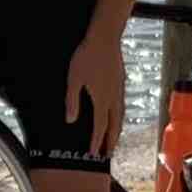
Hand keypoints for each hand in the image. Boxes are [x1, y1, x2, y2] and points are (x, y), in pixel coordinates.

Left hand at [66, 33, 127, 158]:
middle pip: (114, 125)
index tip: (94, 153)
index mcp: (101, 99)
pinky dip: (119, 117)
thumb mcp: (73, 79)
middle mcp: (113, 97)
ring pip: (120, 116)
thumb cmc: (86, 57)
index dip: (97, 141)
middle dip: (111, 141)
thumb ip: (72, 101)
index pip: (100, 126)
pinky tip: (116, 115)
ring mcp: (119, 90)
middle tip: (108, 154)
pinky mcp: (121, 82)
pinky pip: (122, 105)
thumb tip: (70, 120)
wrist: (105, 38)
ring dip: (117, 130)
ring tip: (114, 139)